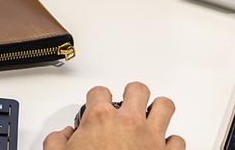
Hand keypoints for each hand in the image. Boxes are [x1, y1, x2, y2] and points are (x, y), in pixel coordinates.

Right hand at [43, 82, 182, 149]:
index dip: (96, 98)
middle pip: (137, 90)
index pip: (99, 92)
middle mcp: (129, 122)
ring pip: (165, 106)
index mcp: (101, 118)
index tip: (96, 104)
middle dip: (132, 95)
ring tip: (150, 116)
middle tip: (126, 104)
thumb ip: (57, 140)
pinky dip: (170, 142)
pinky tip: (163, 145)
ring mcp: (152, 136)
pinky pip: (177, 140)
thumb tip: (62, 136)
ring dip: (158, 110)